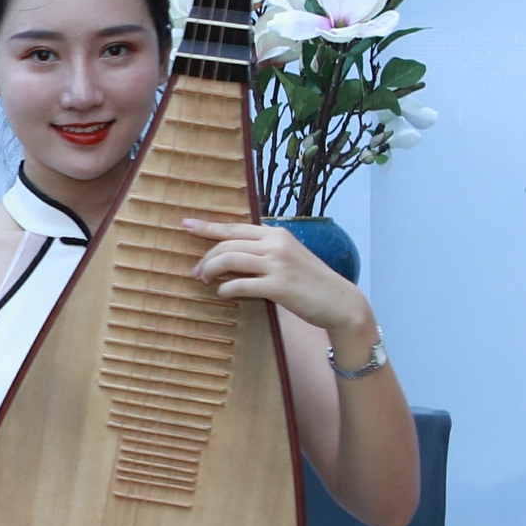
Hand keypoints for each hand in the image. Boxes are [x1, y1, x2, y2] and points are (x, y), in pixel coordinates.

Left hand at [180, 217, 375, 353]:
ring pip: (229, 259)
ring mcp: (277, 264)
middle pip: (227, 243)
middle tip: (195, 271)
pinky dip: (226, 289)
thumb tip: (231, 256)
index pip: (235, 227)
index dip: (208, 226)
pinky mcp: (278, 286)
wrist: (339, 301)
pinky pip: (240, 284)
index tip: (186, 224)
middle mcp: (276, 244)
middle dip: (206, 257)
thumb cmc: (311, 282)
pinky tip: (223, 293)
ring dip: (211, 271)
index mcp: (277, 234)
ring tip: (204, 281)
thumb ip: (264, 251)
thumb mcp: (289, 257)